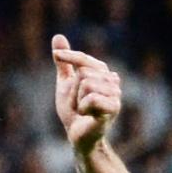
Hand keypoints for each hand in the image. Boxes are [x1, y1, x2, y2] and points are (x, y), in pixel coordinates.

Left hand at [51, 35, 120, 154]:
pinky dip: (82, 108)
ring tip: (83, 110)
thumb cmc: (73, 111)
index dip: (69, 56)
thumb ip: (64, 62)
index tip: (56, 55)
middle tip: (77, 104)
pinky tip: (88, 115)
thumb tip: (58, 36)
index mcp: (103, 73)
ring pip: (86, 84)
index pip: (83, 59)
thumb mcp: (66, 83)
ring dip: (77, 101)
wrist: (77, 136)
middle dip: (72, 91)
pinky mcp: (113, 108)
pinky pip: (91, 98)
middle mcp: (112, 81)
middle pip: (83, 72)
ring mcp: (115, 94)